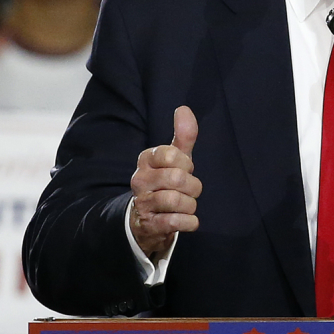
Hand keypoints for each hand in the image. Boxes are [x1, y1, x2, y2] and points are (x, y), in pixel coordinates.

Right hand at [130, 106, 201, 257]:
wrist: (147, 218)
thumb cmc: (165, 182)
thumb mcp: (175, 159)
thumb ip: (183, 136)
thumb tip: (183, 108)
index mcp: (146, 159)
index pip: (172, 155)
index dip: (187, 164)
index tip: (185, 169)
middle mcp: (139, 179)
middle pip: (178, 179)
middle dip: (193, 187)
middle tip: (191, 191)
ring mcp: (142, 203)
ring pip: (177, 201)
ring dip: (191, 205)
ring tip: (186, 206)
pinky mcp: (148, 225)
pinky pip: (174, 222)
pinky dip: (188, 222)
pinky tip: (187, 221)